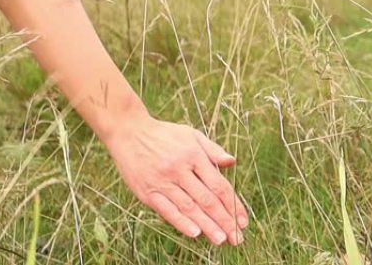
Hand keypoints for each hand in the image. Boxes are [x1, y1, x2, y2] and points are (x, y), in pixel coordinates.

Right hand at [101, 116, 248, 245]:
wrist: (129, 132)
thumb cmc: (164, 134)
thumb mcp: (191, 135)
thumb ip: (213, 150)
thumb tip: (232, 162)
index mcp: (194, 156)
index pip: (219, 185)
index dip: (233, 205)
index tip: (243, 220)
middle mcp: (180, 169)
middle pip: (207, 199)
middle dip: (224, 220)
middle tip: (237, 238)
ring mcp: (163, 181)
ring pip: (189, 207)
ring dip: (207, 225)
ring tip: (220, 239)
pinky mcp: (147, 191)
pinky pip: (166, 209)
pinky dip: (181, 222)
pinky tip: (194, 233)